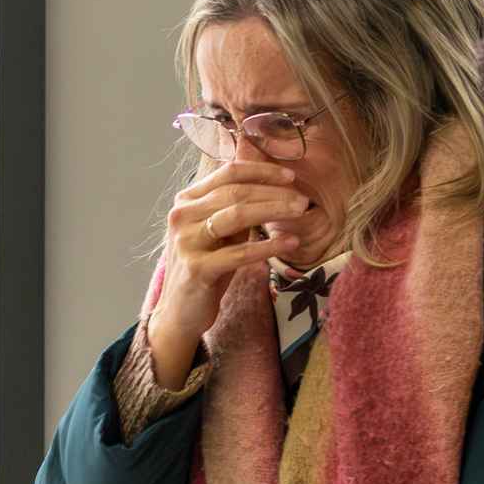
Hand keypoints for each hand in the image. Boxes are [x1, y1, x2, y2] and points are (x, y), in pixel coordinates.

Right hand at [151, 161, 309, 387]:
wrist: (181, 312)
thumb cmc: (206, 268)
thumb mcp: (220, 233)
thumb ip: (237, 209)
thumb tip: (275, 186)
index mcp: (186, 200)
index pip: (228, 173)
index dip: (261, 171)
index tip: (290, 175)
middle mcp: (181, 215)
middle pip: (235, 192)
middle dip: (273, 192)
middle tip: (303, 199)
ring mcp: (186, 241)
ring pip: (236, 215)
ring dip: (273, 210)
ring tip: (300, 212)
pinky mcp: (196, 268)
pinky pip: (238, 252)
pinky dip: (267, 247)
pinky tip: (289, 243)